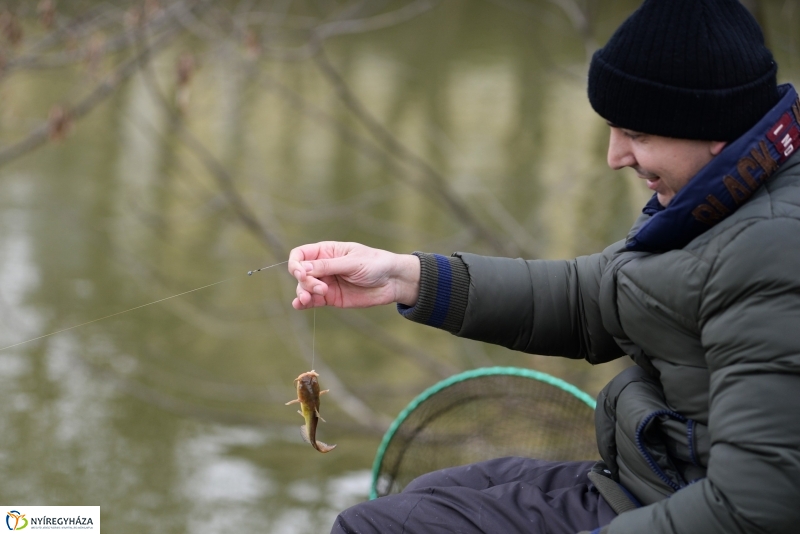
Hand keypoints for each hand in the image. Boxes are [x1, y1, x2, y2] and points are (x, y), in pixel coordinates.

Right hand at [288, 241, 420, 309]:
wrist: (392, 281)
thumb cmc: (375, 264)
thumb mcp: (352, 263)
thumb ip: (328, 266)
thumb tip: (302, 269)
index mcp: (327, 251)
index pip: (300, 254)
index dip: (295, 264)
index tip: (301, 273)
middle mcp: (323, 267)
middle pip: (300, 273)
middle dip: (305, 282)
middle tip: (320, 288)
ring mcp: (326, 283)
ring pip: (304, 288)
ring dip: (303, 293)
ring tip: (309, 299)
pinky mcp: (331, 297)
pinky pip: (313, 300)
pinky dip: (303, 303)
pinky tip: (299, 305)